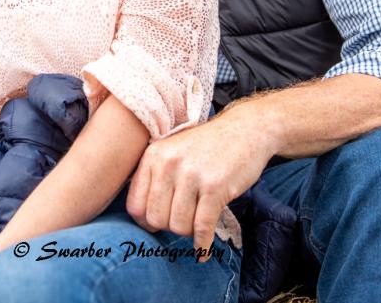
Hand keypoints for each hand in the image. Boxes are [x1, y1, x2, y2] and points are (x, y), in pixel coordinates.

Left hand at [126, 106, 274, 253]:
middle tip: (184, 219)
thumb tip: (143, 220)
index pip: (135, 206)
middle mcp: (168, 163)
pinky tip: (203, 250)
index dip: (146, 221)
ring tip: (198, 220)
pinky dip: (202, 244)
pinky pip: (202, 227)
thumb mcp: (172, 152)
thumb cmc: (207, 147)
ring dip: (189, 232)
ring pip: (179, 226)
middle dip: (170, 226)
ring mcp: (192, 174)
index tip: (159, 223)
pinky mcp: (215, 186)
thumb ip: (154, 178)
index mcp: (153, 156)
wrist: (246, 130)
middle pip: (156, 219)